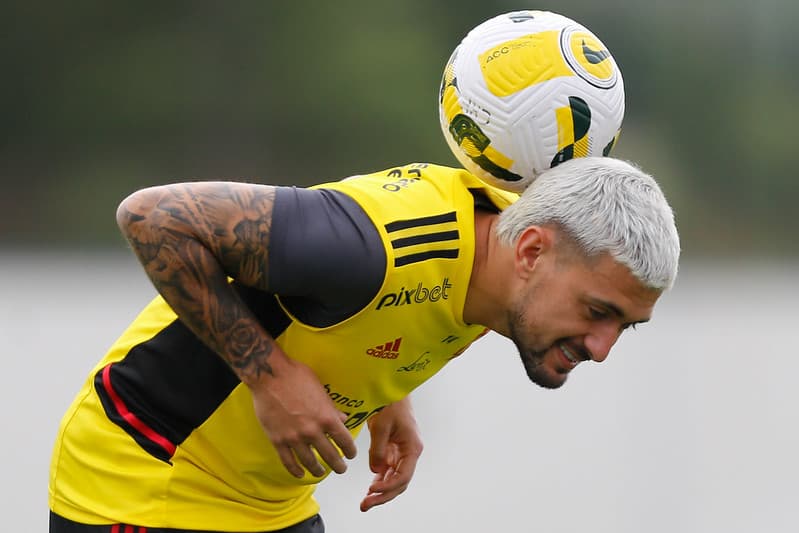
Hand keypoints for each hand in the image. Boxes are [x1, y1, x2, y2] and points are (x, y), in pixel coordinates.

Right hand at [249, 352, 356, 477]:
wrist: (270, 375)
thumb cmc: (296, 376)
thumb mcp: (320, 389)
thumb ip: (331, 408)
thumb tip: (342, 419)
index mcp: (326, 417)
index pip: (345, 441)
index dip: (350, 451)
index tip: (351, 455)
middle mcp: (312, 431)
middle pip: (330, 456)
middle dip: (338, 465)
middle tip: (341, 469)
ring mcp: (294, 437)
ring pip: (310, 462)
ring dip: (318, 470)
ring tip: (321, 472)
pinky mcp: (277, 440)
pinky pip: (288, 461)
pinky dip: (295, 470)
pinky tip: (300, 474)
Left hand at [360, 396, 422, 511]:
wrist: (390, 390)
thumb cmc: (390, 403)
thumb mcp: (381, 426)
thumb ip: (378, 449)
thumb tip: (375, 470)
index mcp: (412, 447)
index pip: (403, 476)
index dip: (388, 486)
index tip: (373, 490)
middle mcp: (409, 453)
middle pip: (400, 482)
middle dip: (383, 496)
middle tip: (366, 504)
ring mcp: (402, 453)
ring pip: (394, 479)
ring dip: (381, 491)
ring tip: (366, 502)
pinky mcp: (393, 450)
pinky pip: (388, 471)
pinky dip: (379, 480)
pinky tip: (370, 488)